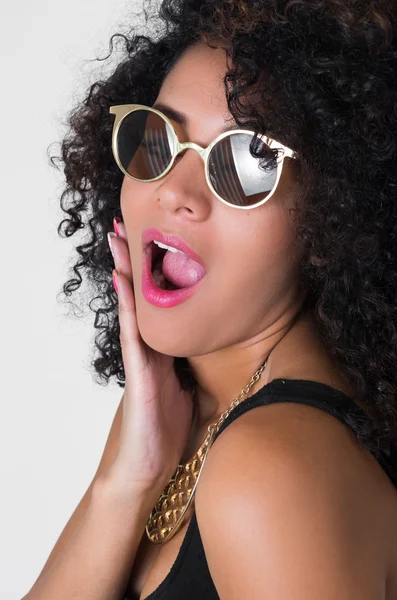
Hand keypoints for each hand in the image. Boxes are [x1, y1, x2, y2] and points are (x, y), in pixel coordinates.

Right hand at [106, 219, 194, 499]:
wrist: (151, 466)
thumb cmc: (171, 432)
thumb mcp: (194, 392)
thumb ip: (203, 370)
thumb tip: (234, 353)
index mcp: (165, 351)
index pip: (159, 305)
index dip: (155, 274)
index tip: (157, 242)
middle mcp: (149, 348)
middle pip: (140, 297)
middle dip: (133, 261)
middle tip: (126, 226)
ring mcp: (140, 357)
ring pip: (131, 306)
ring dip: (125, 271)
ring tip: (117, 239)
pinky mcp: (137, 370)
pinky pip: (132, 330)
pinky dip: (127, 303)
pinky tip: (121, 278)